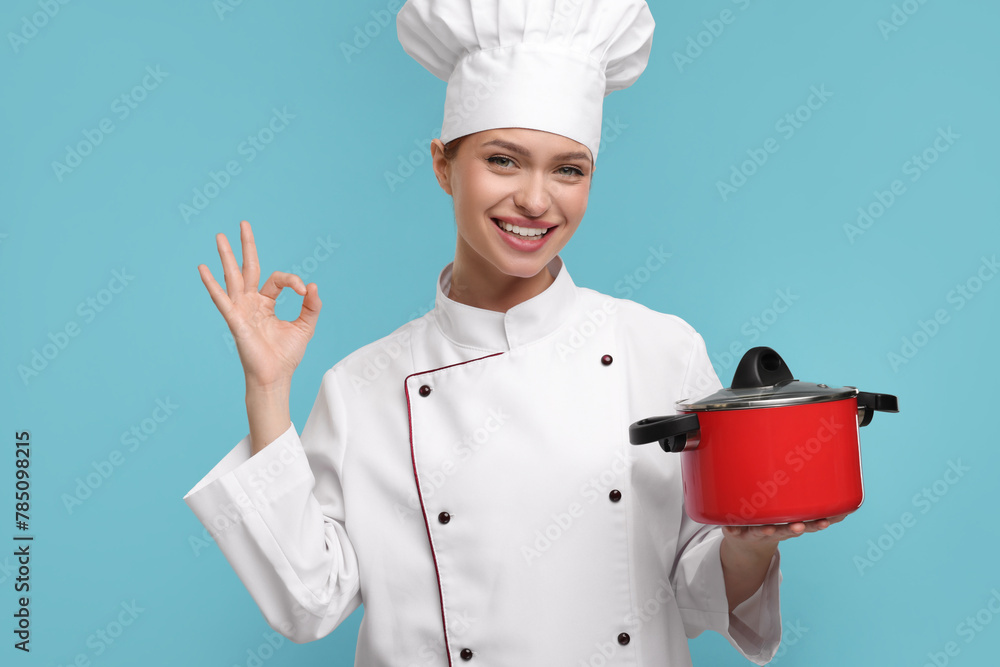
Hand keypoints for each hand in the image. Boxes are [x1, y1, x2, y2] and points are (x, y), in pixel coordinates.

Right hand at [198, 220, 321, 388]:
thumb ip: (311, 305)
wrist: (275, 377)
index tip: (304, 291)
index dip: (292, 281)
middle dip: (246, 246)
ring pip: (233, 278)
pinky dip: (212, 285)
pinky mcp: (235, 321)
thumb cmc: (286, 355)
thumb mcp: (305, 326)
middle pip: (248, 268)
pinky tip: (203, 269)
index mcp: (266, 302)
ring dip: (226, 257)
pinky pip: (222, 300)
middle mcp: (251, 303)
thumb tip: (312, 285)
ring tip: (220, 236)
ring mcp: (241, 310)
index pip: (277, 280)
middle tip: (243, 224)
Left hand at [722, 513, 849, 551]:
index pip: (804, 527)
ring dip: (765, 531)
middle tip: (800, 527)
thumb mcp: (789, 518)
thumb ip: (809, 508)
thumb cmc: (771, 524)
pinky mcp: (734, 531)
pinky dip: (731, 530)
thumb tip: (839, 493)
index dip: (814, 526)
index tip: (825, 523)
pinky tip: (730, 529)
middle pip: (784, 531)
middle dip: (793, 530)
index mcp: (786, 527)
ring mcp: (752, 532)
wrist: (744, 545)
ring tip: (770, 529)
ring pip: (760, 531)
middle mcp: (772, 531)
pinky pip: (731, 529)